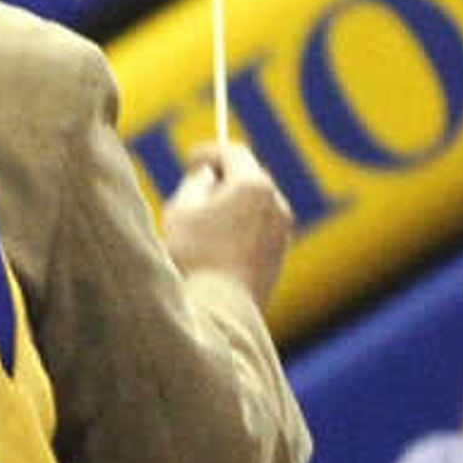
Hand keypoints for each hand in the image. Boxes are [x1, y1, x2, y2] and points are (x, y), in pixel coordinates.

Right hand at [159, 141, 291, 306]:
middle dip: (222, 180)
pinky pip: (257, 231)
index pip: (233, 152)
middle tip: (193, 191)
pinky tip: (214, 250)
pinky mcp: (279, 255)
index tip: (191, 158)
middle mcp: (276, 203)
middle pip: (247, 178)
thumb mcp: (181, 210)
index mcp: (253, 185)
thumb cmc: (194, 258)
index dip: (208, 151)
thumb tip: (208, 175)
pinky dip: (239, 230)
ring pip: (253, 206)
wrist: (220, 311)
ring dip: (230, 207)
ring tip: (201, 228)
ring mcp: (281, 230)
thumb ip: (196, 182)